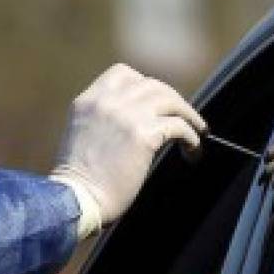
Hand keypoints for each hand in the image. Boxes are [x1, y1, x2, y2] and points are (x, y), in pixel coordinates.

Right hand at [51, 64, 205, 225]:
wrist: (76, 199)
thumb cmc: (79, 180)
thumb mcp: (83, 135)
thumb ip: (104, 120)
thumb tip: (137, 121)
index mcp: (88, 101)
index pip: (122, 74)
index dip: (144, 85)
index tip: (156, 103)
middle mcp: (107, 101)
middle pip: (152, 85)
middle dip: (172, 100)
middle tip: (183, 117)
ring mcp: (126, 115)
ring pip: (170, 100)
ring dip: (188, 115)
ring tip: (197, 131)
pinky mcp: (143, 135)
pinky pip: (179, 126)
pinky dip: (191, 137)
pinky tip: (192, 150)